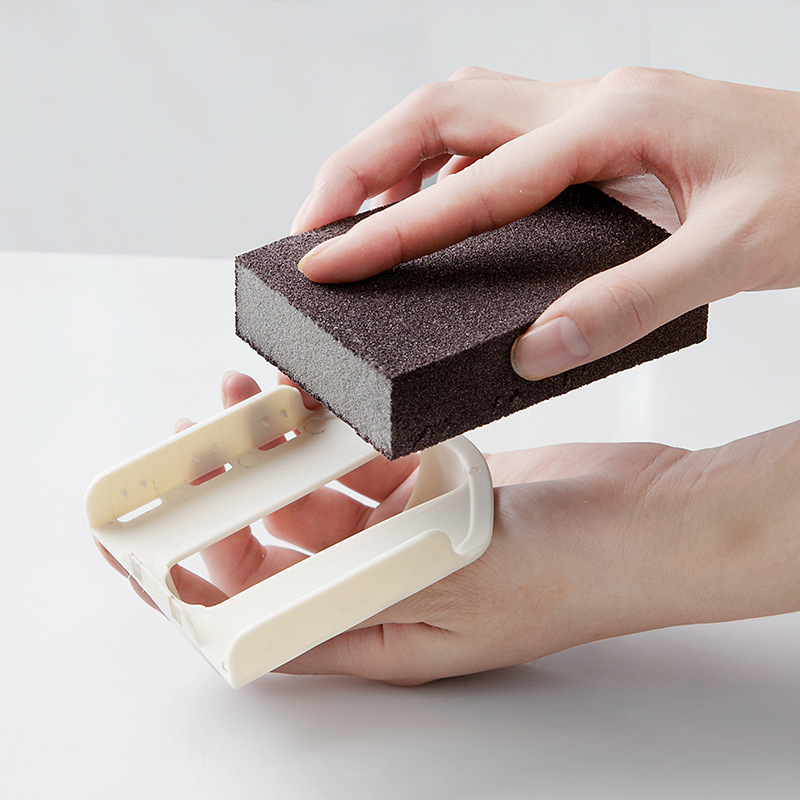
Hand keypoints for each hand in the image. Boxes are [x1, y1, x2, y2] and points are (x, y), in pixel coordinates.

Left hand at [108, 371, 798, 684]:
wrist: (655, 513)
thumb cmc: (581, 571)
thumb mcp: (458, 590)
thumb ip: (355, 598)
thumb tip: (252, 614)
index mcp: (382, 633)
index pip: (263, 617)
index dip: (198, 578)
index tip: (151, 534)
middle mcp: (386, 584)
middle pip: (279, 546)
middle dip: (229, 496)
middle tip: (195, 442)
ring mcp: (409, 530)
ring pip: (317, 491)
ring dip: (277, 451)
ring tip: (244, 399)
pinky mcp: (433, 482)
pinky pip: (363, 456)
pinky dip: (334, 432)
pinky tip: (309, 402)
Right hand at [292, 67, 799, 379]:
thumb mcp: (737, 253)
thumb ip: (630, 303)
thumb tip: (537, 349)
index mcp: (614, 124)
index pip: (472, 184)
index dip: (390, 231)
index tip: (324, 263)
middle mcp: (590, 105)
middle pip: (440, 110)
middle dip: (360, 166)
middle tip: (313, 227)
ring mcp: (591, 115)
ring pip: (460, 115)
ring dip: (395, 160)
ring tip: (355, 218)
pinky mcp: (596, 138)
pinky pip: (495, 142)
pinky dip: (444, 173)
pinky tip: (436, 210)